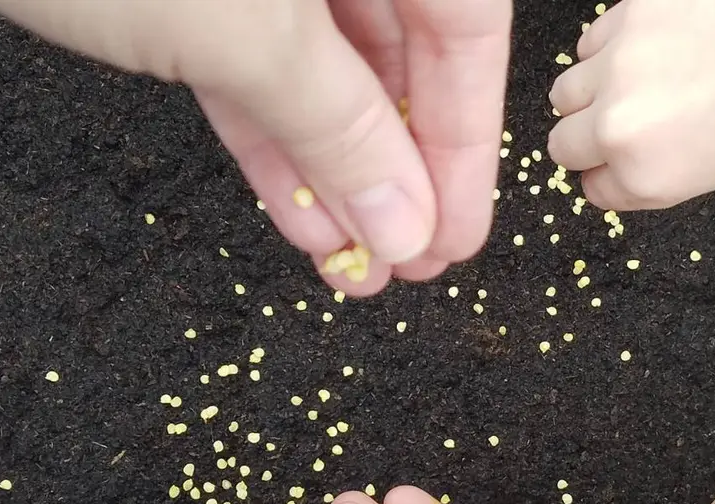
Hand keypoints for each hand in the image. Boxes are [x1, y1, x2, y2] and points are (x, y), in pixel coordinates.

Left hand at [0, 0, 511, 295]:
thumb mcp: (247, 34)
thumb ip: (337, 127)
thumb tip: (406, 216)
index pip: (465, 33)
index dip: (467, 144)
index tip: (457, 234)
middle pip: (400, 59)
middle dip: (401, 172)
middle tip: (407, 259)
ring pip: (325, 78)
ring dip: (339, 175)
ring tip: (353, 260)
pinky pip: (257, 74)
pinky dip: (275, 146)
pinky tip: (299, 216)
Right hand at [547, 0, 714, 209]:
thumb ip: (656, 168)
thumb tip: (618, 150)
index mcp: (648, 178)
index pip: (592, 187)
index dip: (611, 171)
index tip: (627, 157)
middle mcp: (620, 128)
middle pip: (563, 143)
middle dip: (589, 135)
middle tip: (630, 119)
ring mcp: (617, 66)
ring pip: (565, 89)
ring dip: (592, 89)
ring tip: (641, 78)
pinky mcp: (626, 13)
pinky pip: (590, 40)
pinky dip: (612, 45)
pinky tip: (659, 42)